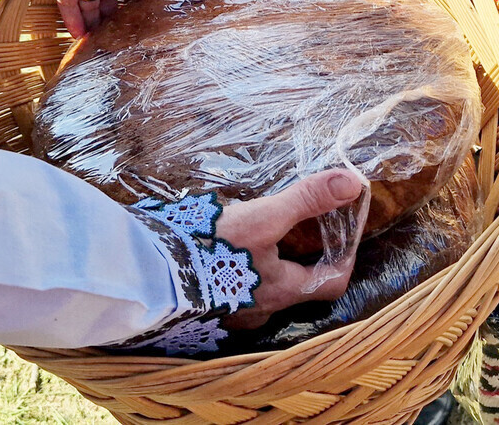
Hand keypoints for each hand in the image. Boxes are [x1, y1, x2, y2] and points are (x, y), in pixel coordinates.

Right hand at [215, 169, 364, 329]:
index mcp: (280, 292)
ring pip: (261, 291)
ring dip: (265, 266)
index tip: (342, 233)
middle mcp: (259, 312)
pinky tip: (220, 252)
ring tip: (256, 237)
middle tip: (297, 229)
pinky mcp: (201, 311)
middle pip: (295, 286)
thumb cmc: (208, 248)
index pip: (331, 283)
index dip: (343, 258)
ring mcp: (229, 316)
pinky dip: (235, 272)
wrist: (146, 274)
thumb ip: (305, 199)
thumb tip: (352, 183)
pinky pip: (231, 292)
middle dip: (300, 258)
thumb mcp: (260, 217)